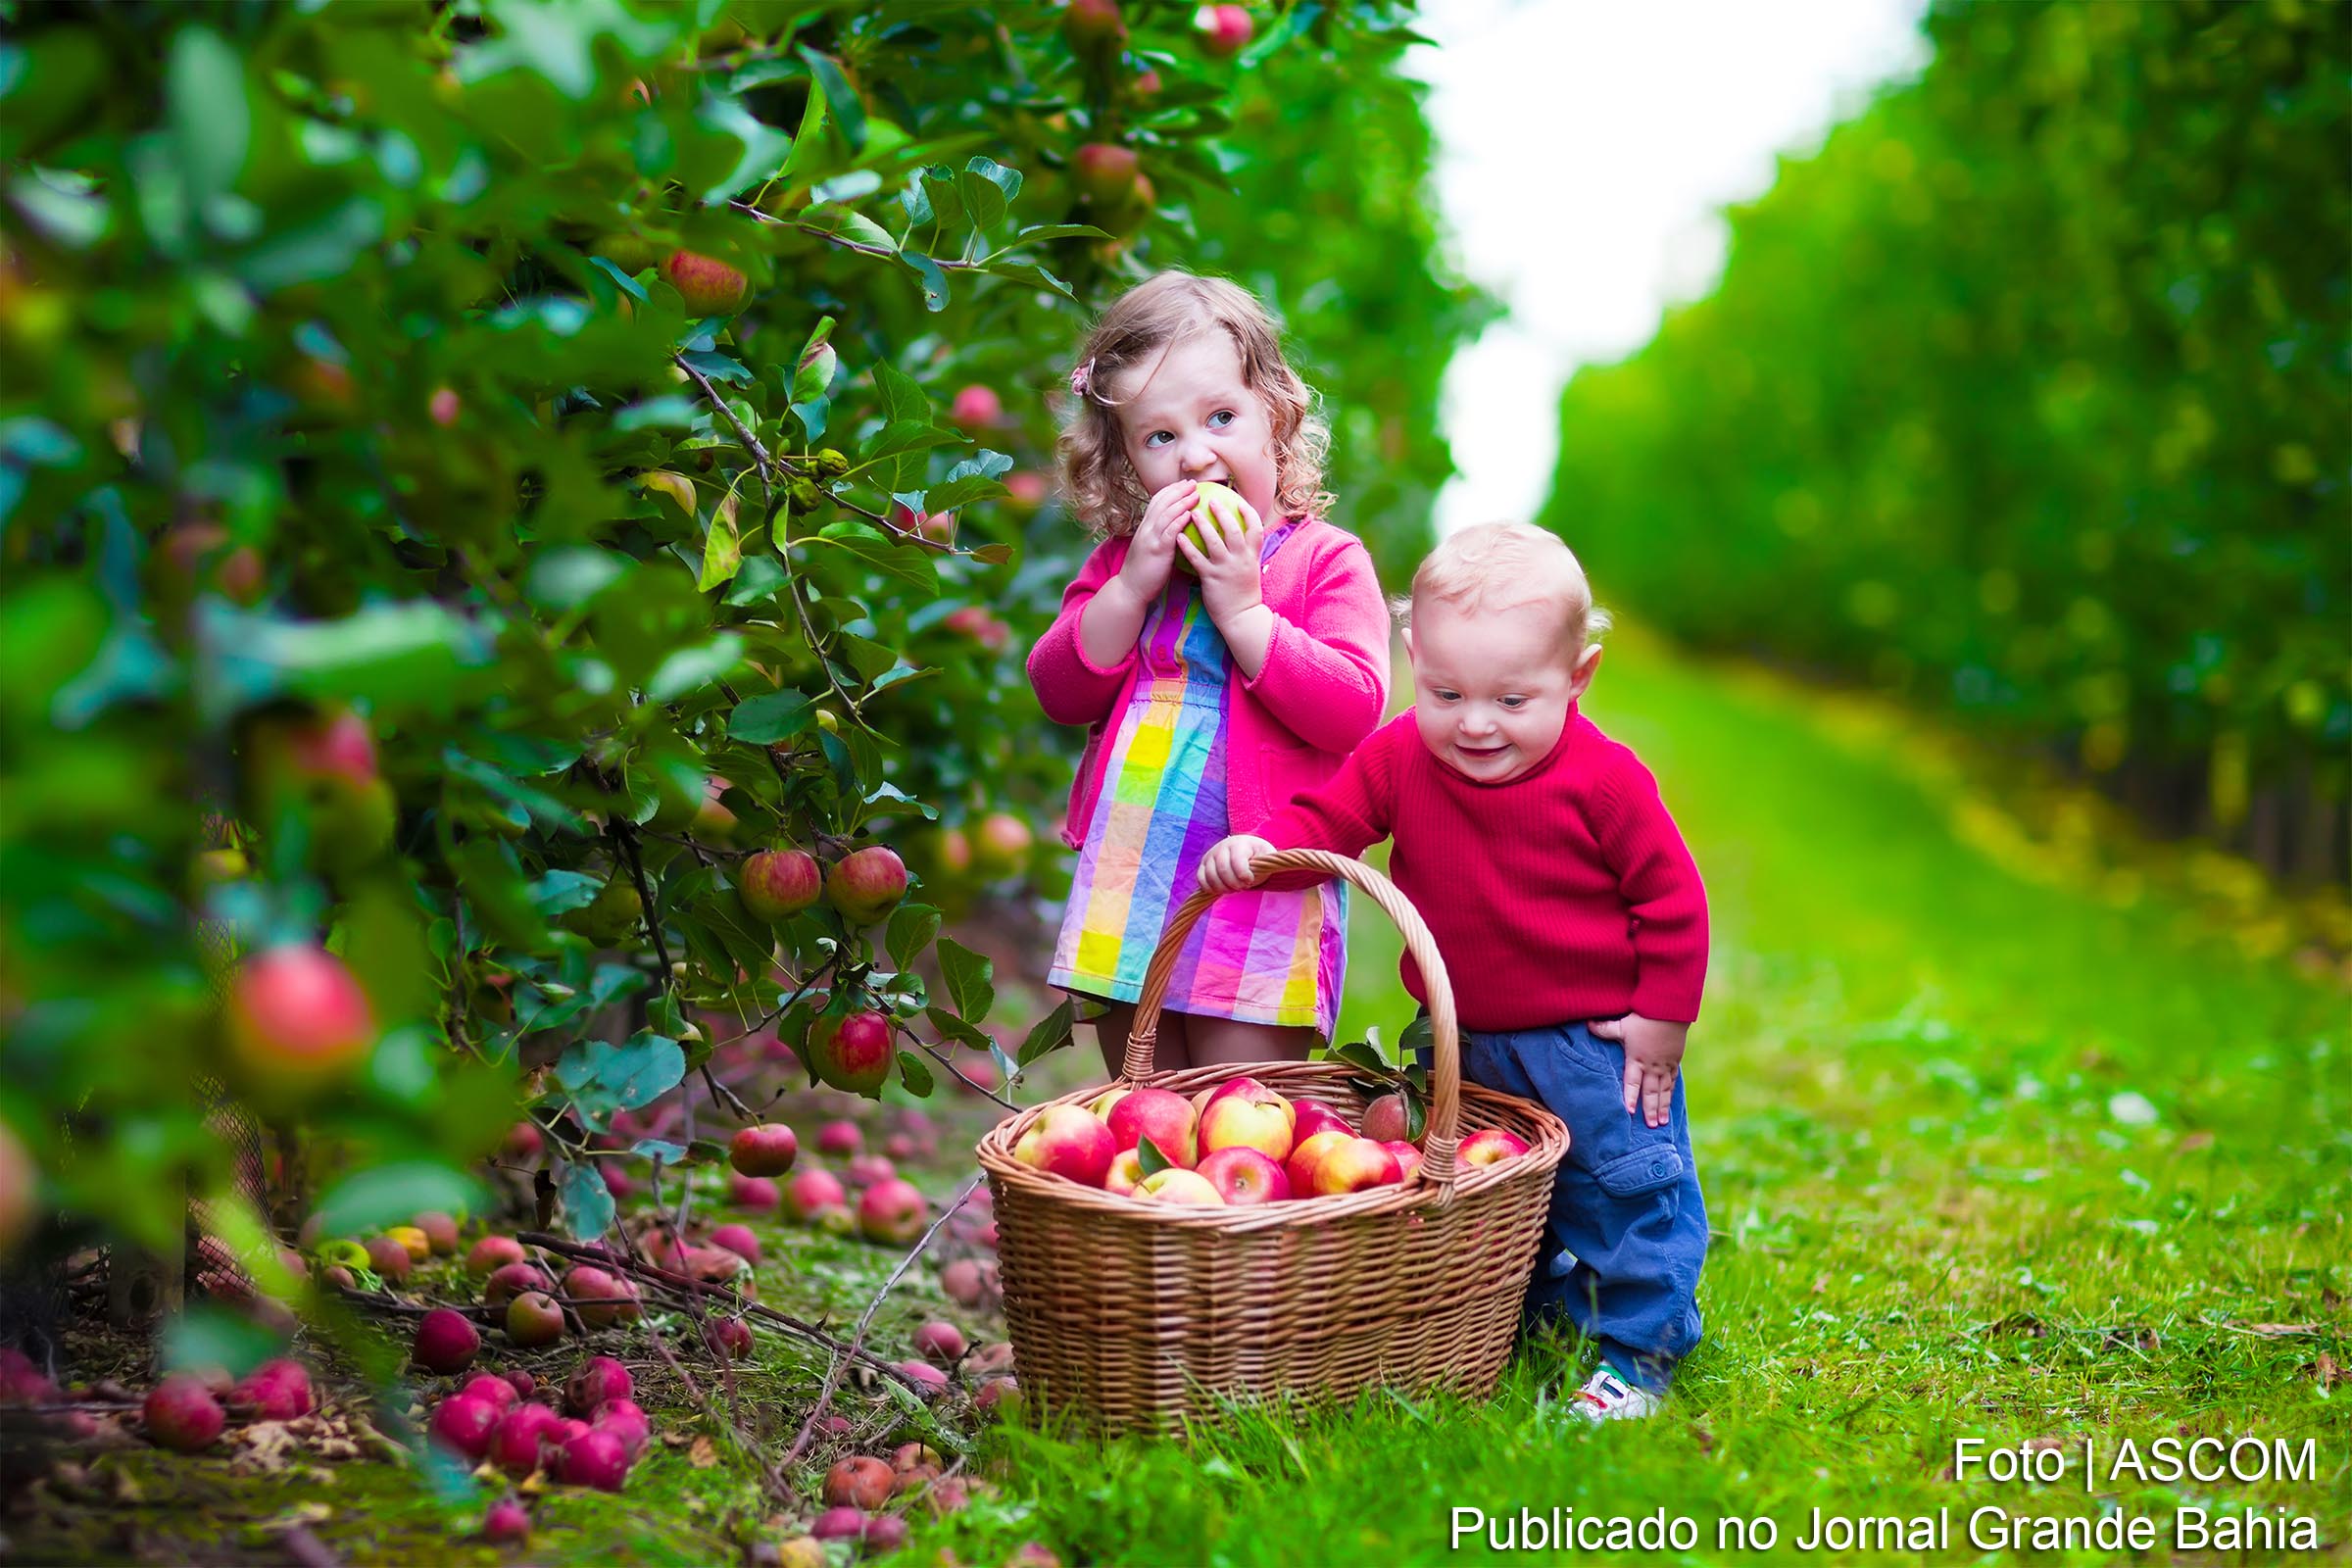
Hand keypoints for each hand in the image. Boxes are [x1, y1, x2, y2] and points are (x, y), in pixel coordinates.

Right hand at [1112, 481, 1197, 605]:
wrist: (1130, 589)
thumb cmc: (1144, 572)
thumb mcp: (1150, 548)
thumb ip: (1160, 537)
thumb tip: (1176, 531)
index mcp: (1145, 528)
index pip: (1156, 502)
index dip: (1170, 491)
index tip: (1183, 484)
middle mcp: (1146, 529)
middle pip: (1162, 503)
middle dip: (1178, 491)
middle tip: (1193, 483)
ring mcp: (1150, 539)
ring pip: (1166, 514)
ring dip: (1182, 502)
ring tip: (1195, 494)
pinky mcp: (1157, 551)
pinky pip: (1169, 532)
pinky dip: (1179, 521)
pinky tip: (1190, 514)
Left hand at [1177, 484, 1265, 628]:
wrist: (1241, 617)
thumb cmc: (1243, 593)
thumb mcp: (1250, 570)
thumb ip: (1246, 553)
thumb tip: (1242, 539)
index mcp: (1252, 556)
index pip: (1256, 528)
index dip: (1249, 513)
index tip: (1239, 501)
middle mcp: (1240, 559)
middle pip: (1233, 529)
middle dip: (1222, 513)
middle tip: (1211, 500)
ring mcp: (1226, 568)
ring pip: (1214, 541)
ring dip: (1202, 525)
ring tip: (1192, 513)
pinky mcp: (1211, 578)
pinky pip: (1197, 558)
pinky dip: (1187, 546)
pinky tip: (1178, 537)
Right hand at [1197, 834, 1276, 892]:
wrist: (1245, 850)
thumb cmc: (1257, 855)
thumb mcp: (1267, 855)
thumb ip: (1267, 860)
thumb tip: (1261, 868)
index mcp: (1238, 843)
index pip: (1237, 862)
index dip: (1244, 876)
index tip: (1250, 881)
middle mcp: (1221, 847)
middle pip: (1223, 871)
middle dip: (1234, 884)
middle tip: (1243, 887)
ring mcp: (1210, 856)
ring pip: (1210, 877)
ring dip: (1224, 888)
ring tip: (1234, 888)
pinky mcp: (1203, 865)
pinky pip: (1201, 880)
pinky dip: (1211, 889)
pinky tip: (1223, 889)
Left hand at [1588, 1013, 1686, 1128]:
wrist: (1670, 1010)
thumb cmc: (1644, 1018)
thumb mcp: (1622, 1024)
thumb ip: (1604, 1028)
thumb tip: (1586, 1024)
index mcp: (1636, 1059)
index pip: (1632, 1083)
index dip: (1630, 1097)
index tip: (1629, 1112)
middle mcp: (1652, 1066)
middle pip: (1650, 1092)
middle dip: (1649, 1110)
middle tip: (1650, 1126)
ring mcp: (1665, 1065)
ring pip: (1663, 1090)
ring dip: (1662, 1107)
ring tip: (1661, 1122)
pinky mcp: (1674, 1061)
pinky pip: (1672, 1081)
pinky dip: (1670, 1094)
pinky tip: (1669, 1103)